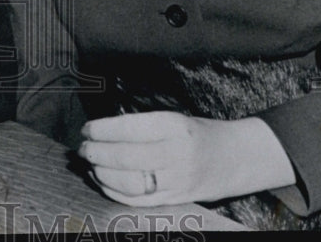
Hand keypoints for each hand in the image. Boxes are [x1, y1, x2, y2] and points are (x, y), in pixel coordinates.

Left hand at [77, 112, 295, 205]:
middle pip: (126, 157)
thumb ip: (142, 126)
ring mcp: (177, 181)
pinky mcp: (175, 200)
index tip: (87, 129)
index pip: (129, 128)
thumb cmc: (201, 133)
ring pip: (129, 182)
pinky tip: (103, 181)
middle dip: (97, 152)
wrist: (237, 158)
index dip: (102, 130)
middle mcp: (177, 154)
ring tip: (90, 164)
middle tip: (83, 147)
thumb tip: (101, 131)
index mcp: (176, 127)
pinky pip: (138, 200)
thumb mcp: (175, 119)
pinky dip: (114, 192)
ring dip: (102, 173)